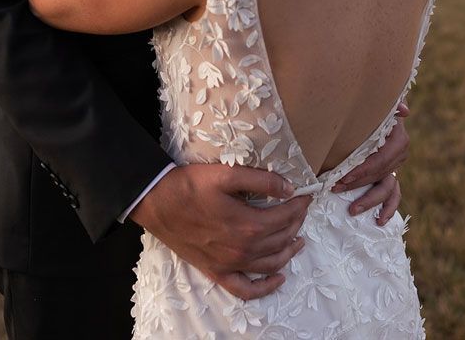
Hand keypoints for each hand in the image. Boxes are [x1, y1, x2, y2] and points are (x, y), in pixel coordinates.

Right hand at [130, 164, 309, 300]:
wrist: (157, 203)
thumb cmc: (190, 185)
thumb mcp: (226, 174)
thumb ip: (260, 180)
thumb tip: (289, 188)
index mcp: (247, 224)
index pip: (284, 217)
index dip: (299, 206)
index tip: (306, 195)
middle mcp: (243, 250)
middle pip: (281, 239)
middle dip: (296, 223)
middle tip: (302, 209)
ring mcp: (230, 265)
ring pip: (271, 264)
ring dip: (289, 251)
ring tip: (298, 238)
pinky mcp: (217, 272)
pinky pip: (246, 289)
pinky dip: (266, 287)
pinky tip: (278, 278)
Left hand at [331, 102, 409, 224]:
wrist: (373, 110)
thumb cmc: (371, 106)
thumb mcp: (378, 104)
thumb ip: (390, 106)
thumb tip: (404, 111)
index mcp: (397, 138)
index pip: (381, 159)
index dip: (363, 169)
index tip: (344, 175)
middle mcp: (399, 154)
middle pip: (379, 175)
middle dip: (357, 184)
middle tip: (336, 188)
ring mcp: (395, 166)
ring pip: (386, 188)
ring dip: (369, 200)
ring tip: (352, 209)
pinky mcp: (390, 175)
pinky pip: (393, 195)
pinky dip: (388, 208)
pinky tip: (380, 221)